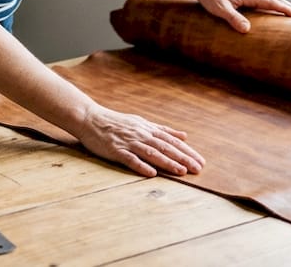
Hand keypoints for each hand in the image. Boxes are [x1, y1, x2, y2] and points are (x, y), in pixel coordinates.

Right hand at [73, 104, 204, 177]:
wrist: (90, 118)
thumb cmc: (116, 122)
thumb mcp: (142, 122)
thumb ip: (163, 130)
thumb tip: (184, 135)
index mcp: (147, 129)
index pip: (171, 141)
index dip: (187, 151)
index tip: (201, 161)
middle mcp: (140, 135)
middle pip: (165, 147)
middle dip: (182, 158)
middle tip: (198, 169)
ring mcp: (128, 142)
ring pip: (151, 153)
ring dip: (167, 163)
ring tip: (181, 171)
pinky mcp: (115, 150)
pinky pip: (129, 159)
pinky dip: (140, 166)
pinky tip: (151, 173)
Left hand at [194, 0, 290, 33]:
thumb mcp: (220, 9)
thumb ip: (233, 18)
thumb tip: (247, 30)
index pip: (273, 2)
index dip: (287, 10)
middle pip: (277, 0)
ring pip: (272, 0)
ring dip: (285, 7)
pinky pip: (265, 2)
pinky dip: (276, 7)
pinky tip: (277, 14)